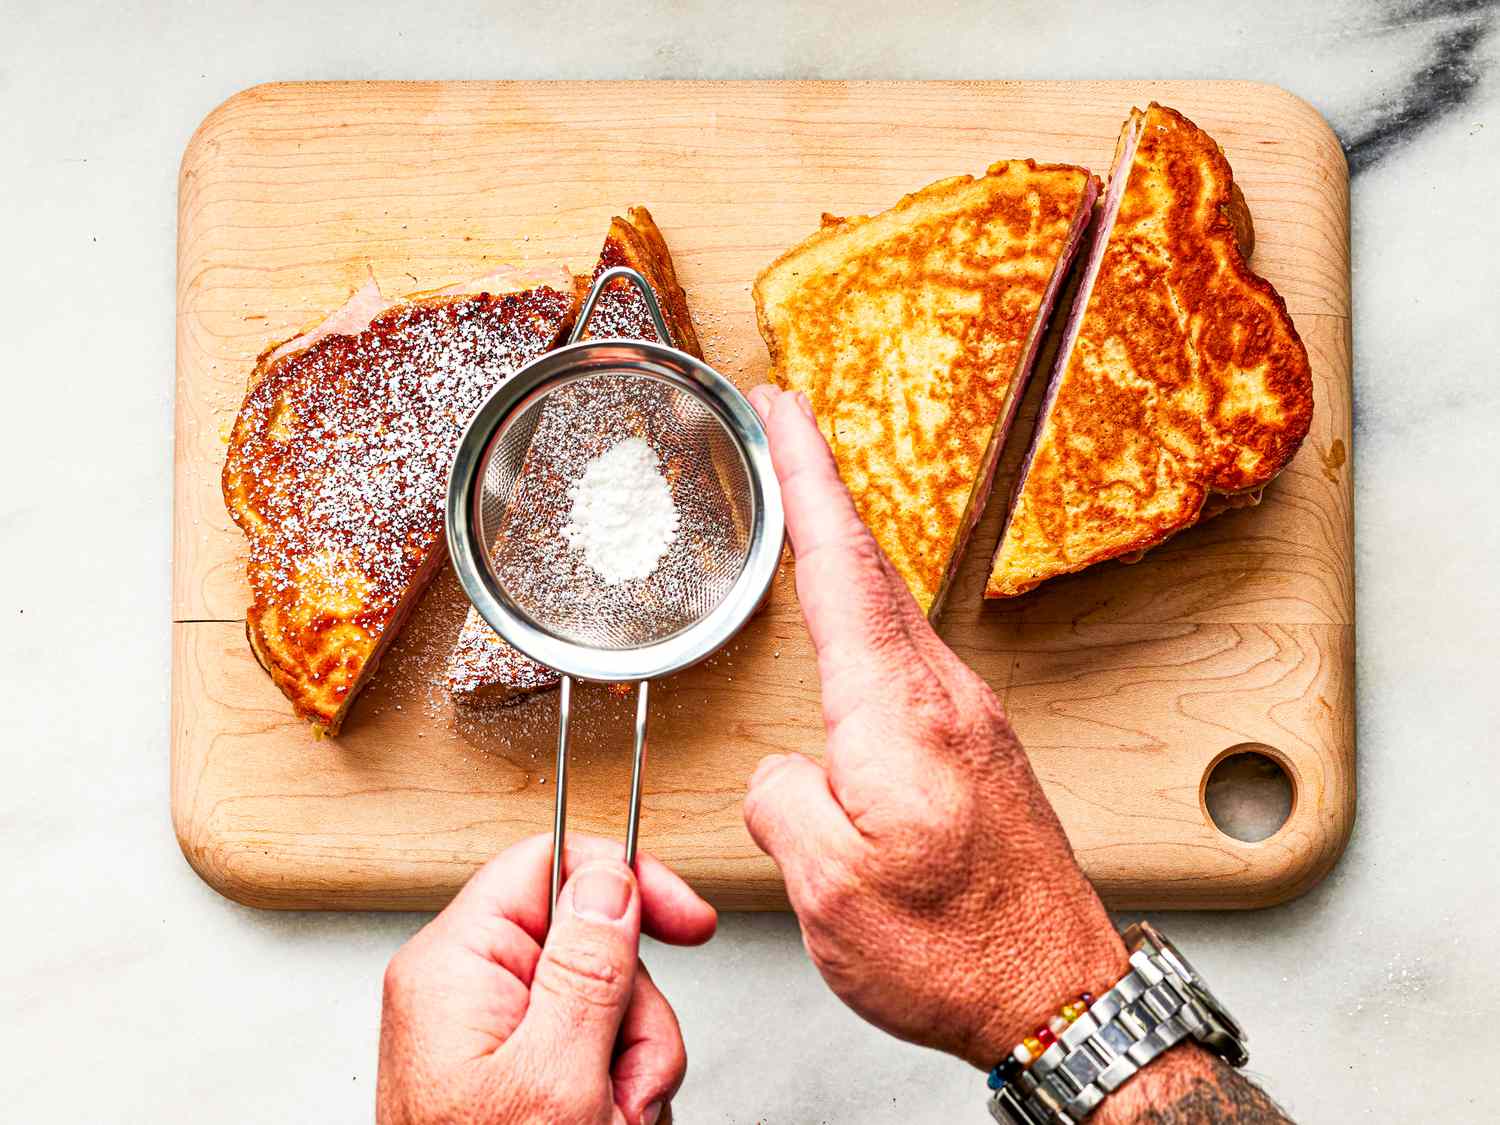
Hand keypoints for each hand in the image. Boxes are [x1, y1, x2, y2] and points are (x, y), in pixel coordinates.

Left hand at [377, 834, 715, 1123]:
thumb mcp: (556, 1073)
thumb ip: (587, 964)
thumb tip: (609, 877)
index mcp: (454, 966)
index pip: (546, 863)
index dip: (623, 879)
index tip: (683, 918)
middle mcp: (464, 990)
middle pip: (589, 940)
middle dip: (633, 1012)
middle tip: (625, 1076)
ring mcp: (488, 1034)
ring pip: (603, 1001)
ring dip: (630, 1062)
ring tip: (611, 1117)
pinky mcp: (512, 1071)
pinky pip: (592, 1046)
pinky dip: (615, 1088)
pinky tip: (604, 1123)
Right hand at [742, 384, 1127, 1069]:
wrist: (1059, 994)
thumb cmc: (959, 950)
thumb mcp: (831, 887)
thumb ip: (785, 800)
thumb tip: (785, 770)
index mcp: (899, 715)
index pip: (841, 568)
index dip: (808, 478)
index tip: (786, 413)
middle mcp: (943, 700)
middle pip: (871, 570)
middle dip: (823, 491)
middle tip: (787, 432)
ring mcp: (968, 721)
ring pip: (891, 611)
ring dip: (845, 554)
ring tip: (806, 518)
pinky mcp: (978, 751)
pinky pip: (907, 658)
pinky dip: (868, 617)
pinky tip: (852, 634)